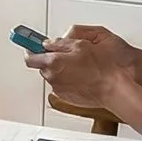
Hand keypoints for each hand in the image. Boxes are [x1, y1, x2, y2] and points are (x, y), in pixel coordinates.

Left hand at [24, 24, 141, 114]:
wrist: (113, 88)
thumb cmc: (101, 67)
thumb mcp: (81, 44)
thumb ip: (60, 43)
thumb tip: (49, 43)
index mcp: (53, 62)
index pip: (30, 57)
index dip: (30, 48)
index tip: (29, 44)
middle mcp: (53, 77)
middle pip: (43, 66)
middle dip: (51, 59)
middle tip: (66, 54)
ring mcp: (59, 88)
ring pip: (53, 75)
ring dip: (60, 70)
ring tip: (79, 66)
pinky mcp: (66, 97)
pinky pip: (62, 85)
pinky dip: (68, 80)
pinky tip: (82, 76)